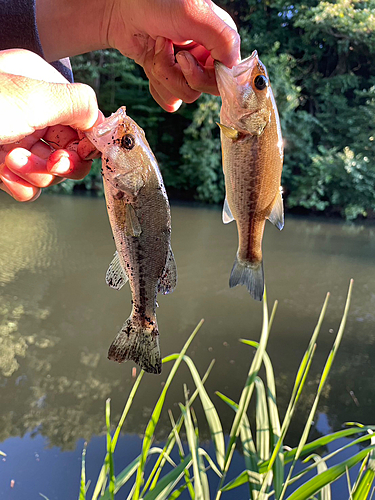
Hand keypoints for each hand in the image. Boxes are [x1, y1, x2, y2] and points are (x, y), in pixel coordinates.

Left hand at [0, 49, 100, 200]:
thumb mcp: (33, 96)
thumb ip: (79, 105)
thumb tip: (102, 122)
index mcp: (41, 87)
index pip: (84, 118)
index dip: (89, 140)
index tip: (85, 152)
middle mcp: (31, 113)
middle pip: (71, 149)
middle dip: (62, 161)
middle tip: (52, 162)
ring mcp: (18, 140)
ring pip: (50, 171)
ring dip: (36, 173)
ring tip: (13, 161)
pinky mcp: (4, 166)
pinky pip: (30, 185)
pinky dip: (21, 186)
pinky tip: (7, 176)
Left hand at [36, 0, 239, 112]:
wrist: (120, 11)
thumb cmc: (155, 3)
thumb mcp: (194, 14)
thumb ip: (222, 38)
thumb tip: (233, 67)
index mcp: (220, 41)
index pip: (226, 78)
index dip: (204, 77)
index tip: (184, 59)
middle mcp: (206, 57)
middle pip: (202, 90)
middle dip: (177, 73)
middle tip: (169, 49)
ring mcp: (187, 70)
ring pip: (184, 95)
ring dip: (162, 73)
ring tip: (157, 47)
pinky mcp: (170, 78)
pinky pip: (170, 101)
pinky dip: (156, 84)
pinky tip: (152, 61)